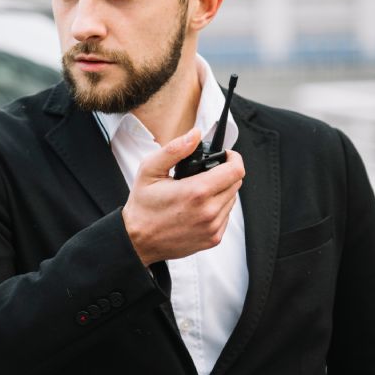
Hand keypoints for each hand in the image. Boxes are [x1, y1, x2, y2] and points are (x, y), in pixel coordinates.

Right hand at [122, 129, 244, 266]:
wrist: (138, 240)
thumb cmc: (142, 206)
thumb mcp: (150, 170)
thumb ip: (174, 150)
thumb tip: (195, 135)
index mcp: (196, 192)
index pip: (235, 170)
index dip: (233, 158)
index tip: (224, 156)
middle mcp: (208, 211)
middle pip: (236, 184)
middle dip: (225, 174)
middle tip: (205, 173)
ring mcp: (212, 227)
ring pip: (232, 200)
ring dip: (221, 191)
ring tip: (199, 191)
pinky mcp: (213, 238)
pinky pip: (226, 216)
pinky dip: (217, 208)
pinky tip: (198, 207)